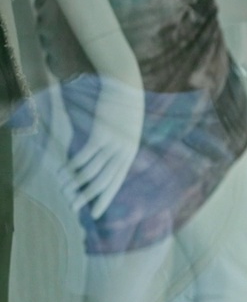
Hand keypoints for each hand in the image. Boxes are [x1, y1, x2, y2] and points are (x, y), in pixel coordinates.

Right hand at [66, 77, 143, 218]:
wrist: (126, 87)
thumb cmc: (125, 110)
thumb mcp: (127, 132)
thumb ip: (119, 149)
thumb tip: (106, 165)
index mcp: (130, 154)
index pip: (116, 182)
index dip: (105, 199)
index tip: (96, 214)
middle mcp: (123, 152)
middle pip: (103, 181)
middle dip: (87, 196)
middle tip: (73, 207)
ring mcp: (112, 144)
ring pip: (91, 171)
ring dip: (74, 182)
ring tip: (62, 188)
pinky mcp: (100, 134)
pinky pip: (84, 156)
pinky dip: (72, 167)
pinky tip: (62, 172)